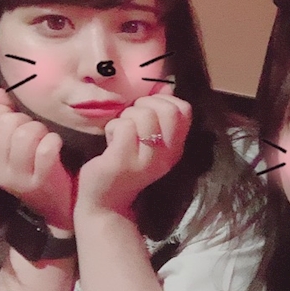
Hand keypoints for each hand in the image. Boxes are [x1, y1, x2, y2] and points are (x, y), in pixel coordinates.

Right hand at [0, 88, 74, 228]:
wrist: (60, 207)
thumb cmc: (38, 167)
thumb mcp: (15, 144)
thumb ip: (2, 116)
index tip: (11, 117)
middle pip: (5, 124)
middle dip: (25, 119)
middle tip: (35, 130)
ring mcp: (17, 177)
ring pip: (25, 134)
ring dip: (41, 129)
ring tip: (46, 137)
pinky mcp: (40, 181)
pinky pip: (45, 149)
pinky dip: (53, 141)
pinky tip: (56, 144)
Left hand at [75, 83, 191, 214]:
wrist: (106, 203)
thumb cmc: (126, 165)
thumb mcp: (150, 143)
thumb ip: (160, 119)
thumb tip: (165, 87)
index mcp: (176, 148)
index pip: (184, 109)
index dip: (164, 101)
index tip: (148, 112)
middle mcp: (166, 155)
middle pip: (165, 109)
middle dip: (143, 106)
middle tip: (130, 120)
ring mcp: (146, 160)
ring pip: (141, 115)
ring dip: (124, 118)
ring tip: (119, 134)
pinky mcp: (123, 161)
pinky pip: (122, 126)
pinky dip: (111, 128)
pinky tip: (109, 142)